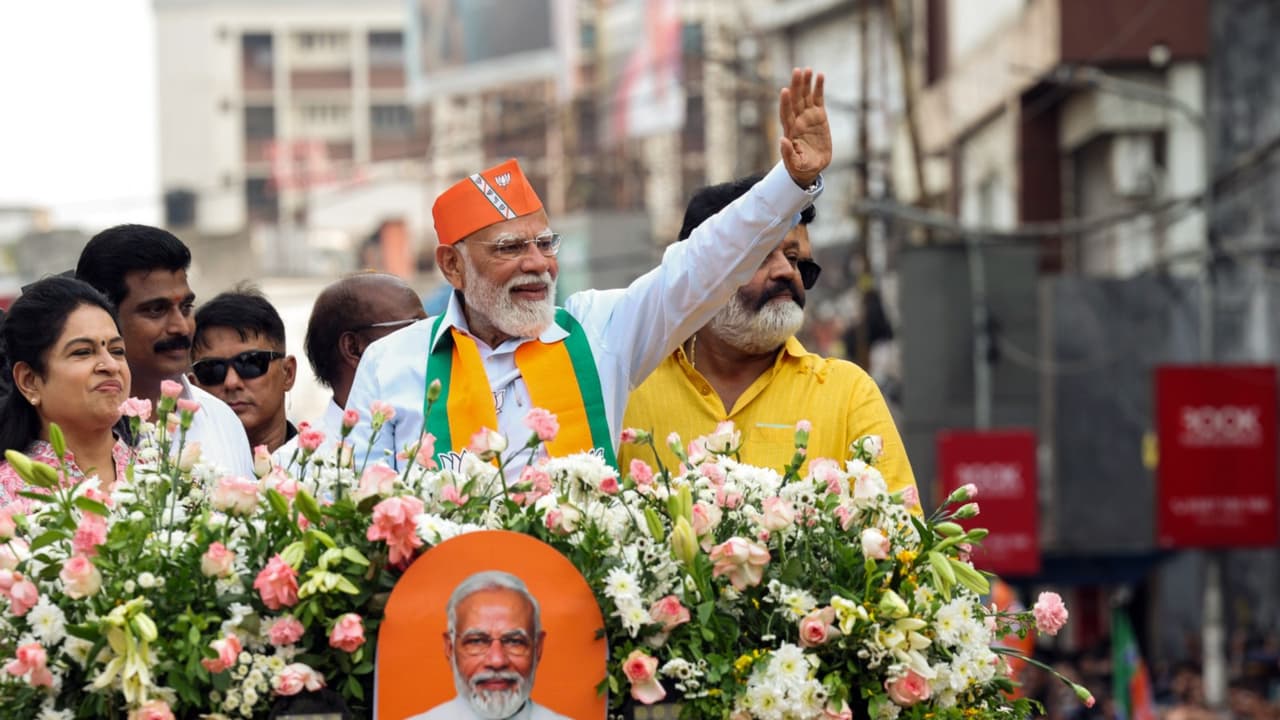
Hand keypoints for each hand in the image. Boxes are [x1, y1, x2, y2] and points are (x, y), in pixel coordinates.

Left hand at [778, 68, 830, 187]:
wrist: (811, 167)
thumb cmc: (801, 168)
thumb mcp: (795, 164)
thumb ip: (788, 153)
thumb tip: (782, 140)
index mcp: (791, 131)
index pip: (786, 114)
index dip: (786, 103)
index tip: (785, 90)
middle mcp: (797, 120)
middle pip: (795, 100)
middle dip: (796, 86)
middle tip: (797, 71)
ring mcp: (807, 116)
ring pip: (805, 96)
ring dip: (806, 83)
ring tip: (808, 69)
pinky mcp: (818, 115)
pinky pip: (818, 99)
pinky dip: (818, 87)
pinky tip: (820, 75)